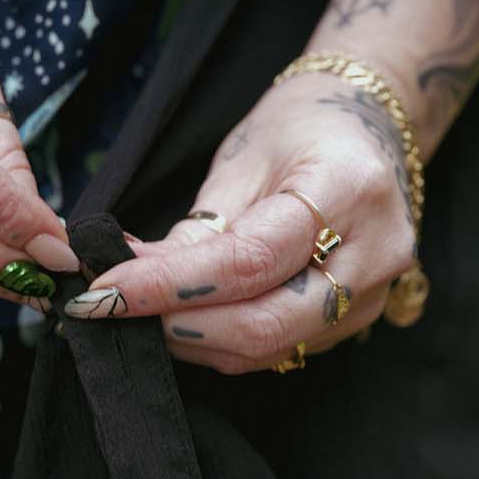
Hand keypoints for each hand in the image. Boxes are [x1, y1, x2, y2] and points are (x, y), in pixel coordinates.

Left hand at [61, 74, 416, 371]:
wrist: (368, 129)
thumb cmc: (301, 130)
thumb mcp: (242, 161)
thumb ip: (194, 230)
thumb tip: (126, 282)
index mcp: (347, 191)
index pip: (250, 261)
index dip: (171, 285)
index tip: (105, 290)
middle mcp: (373, 254)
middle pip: (266, 323)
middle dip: (179, 325)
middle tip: (115, 310)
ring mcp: (370, 296)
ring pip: (270, 348)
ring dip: (195, 339)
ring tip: (144, 311)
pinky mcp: (356, 321)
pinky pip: (281, 350)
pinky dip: (223, 342)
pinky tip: (186, 318)